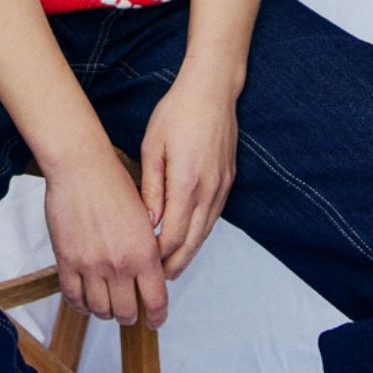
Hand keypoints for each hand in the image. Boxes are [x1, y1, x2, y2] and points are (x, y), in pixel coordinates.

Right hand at [43, 146, 168, 329]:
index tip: (154, 320)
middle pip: (126, 312)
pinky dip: (81, 304)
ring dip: (105, 311)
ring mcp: (91, 265)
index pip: (155, 301)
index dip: (156, 316)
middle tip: (128, 311)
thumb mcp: (142, 217)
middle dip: (129, 315)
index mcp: (144, 252)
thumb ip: (145, 250)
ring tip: (106, 304)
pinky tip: (85, 298)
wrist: (81, 166)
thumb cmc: (113, 183)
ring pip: (100, 309)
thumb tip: (150, 276)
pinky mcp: (67, 261)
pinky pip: (73, 297)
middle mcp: (120, 263)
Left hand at [139, 65, 238, 280]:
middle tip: (158, 281)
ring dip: (189, 252)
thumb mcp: (153, 145)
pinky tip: (189, 238)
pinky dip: (201, 232)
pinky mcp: (228, 180)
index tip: (143, 265)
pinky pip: (214, 216)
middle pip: (192, 241)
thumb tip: (149, 221)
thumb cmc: (178, 111)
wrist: (212, 90)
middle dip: (175, 264)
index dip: (159, 256)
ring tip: (172, 267)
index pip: (173, 235)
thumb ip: (152, 187)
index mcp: (187, 182)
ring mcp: (222, 186)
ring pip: (206, 231)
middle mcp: (209, 189)